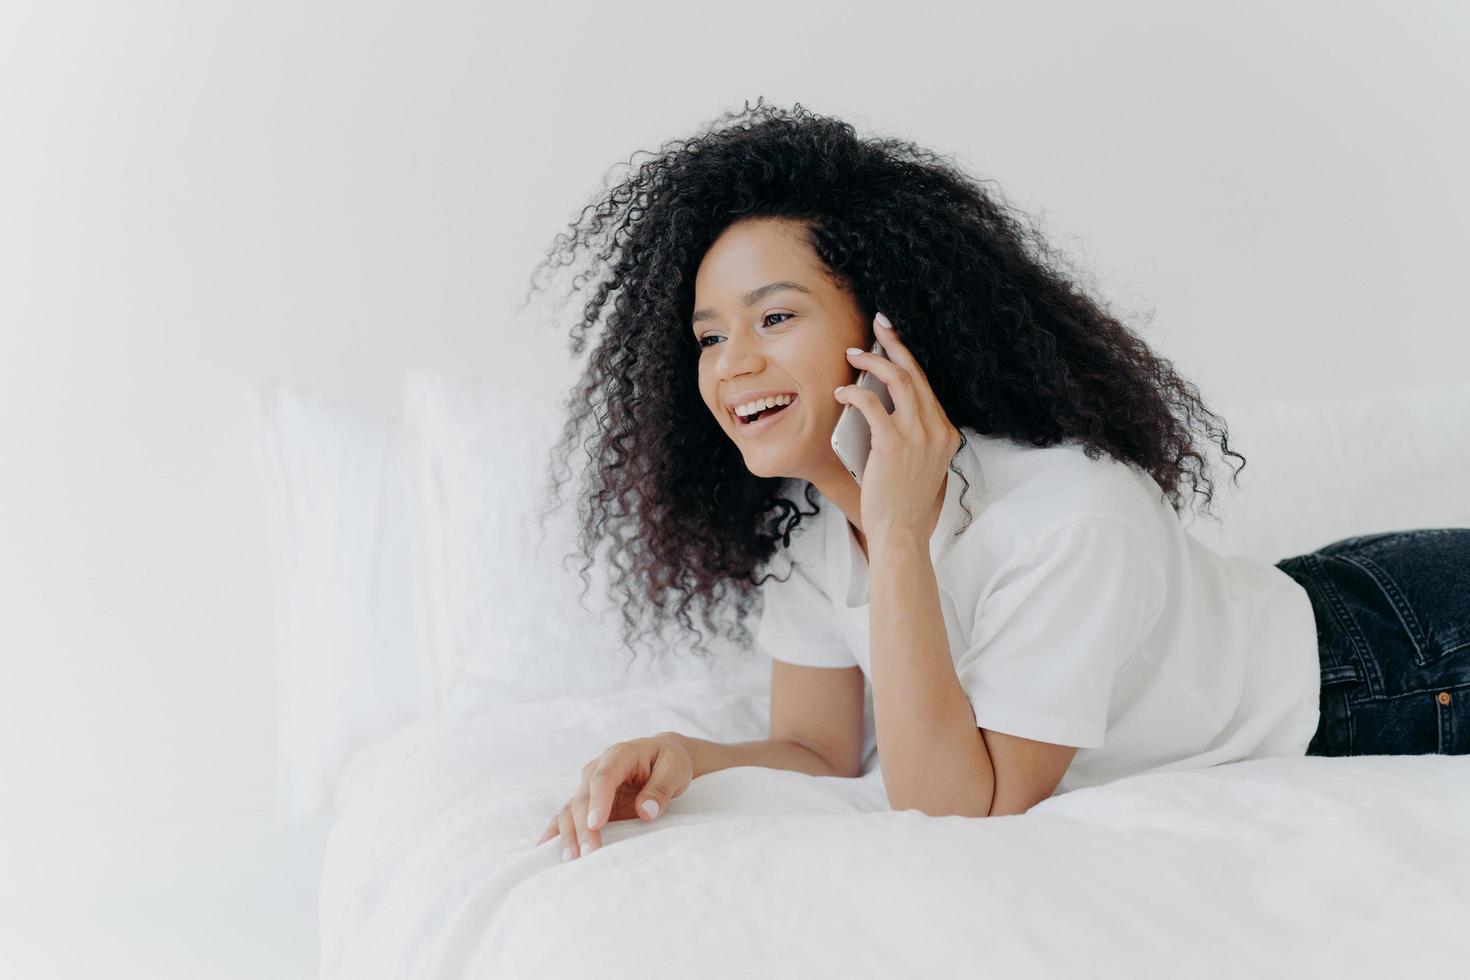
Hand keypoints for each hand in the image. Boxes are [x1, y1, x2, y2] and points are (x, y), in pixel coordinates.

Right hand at [533, 731, 693, 861]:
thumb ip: (661, 788)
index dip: (598, 801)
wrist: (661, 757)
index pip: (604, 778)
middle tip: (589, 854)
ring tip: (570, 859)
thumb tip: (646, 810)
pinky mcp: (588, 803)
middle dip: (583, 827)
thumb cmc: (669, 761)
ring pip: (571, 810)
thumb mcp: (675, 768)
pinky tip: (545, 849)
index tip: (596, 824)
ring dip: (568, 834)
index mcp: (619, 755)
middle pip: (583, 798)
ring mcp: (589, 787)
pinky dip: (557, 832)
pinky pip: (567, 817)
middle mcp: (597, 770)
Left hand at [836, 312, 962, 543]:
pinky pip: (871, 404)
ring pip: (898, 380)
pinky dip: (854, 392)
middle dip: (895, 344)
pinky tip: (842, 393)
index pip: (926, 386)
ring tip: (853, 355)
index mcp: (945, 433)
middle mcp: (936, 429)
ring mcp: (918, 436)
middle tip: (879, 326)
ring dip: (873, 361)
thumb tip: (880, 405)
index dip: (907, 360)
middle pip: (915, 373)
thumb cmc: (904, 504)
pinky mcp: (894, 444)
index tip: (892, 342)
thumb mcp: (919, 465)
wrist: (902, 533)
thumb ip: (911, 436)